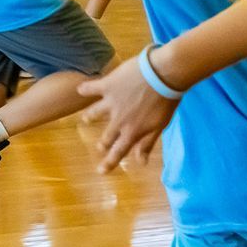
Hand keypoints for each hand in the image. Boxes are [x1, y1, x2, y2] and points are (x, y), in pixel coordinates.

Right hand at [79, 55, 179, 172]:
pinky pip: (92, 88)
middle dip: (103, 143)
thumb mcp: (160, 125)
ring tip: (86, 118)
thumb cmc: (166, 101)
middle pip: (107, 135)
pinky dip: (85, 89)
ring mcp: (111, 103)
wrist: (162, 75)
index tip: (101, 171)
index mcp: (132, 131)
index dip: (109, 162)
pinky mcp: (107, 86)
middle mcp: (118, 120)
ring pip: (95, 112)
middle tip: (101, 146)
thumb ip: (148, 143)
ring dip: (90, 116)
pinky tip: (80, 90)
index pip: (119, 152)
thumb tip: (141, 162)